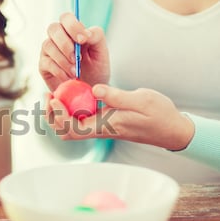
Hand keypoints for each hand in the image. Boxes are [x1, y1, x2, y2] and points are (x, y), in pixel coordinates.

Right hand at [39, 12, 109, 89]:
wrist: (89, 90)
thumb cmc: (95, 70)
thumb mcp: (101, 52)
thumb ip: (97, 37)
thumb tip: (85, 33)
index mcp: (72, 31)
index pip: (66, 18)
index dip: (73, 26)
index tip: (83, 40)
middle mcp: (58, 38)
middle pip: (53, 28)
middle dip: (65, 43)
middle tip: (77, 58)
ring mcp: (48, 52)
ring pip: (48, 45)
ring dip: (63, 59)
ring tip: (75, 72)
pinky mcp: (43, 66)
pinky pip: (47, 63)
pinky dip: (59, 71)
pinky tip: (69, 77)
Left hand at [45, 84, 194, 150]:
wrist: (170, 128)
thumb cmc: (159, 114)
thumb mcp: (141, 100)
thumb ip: (116, 96)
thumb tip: (94, 89)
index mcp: (105, 127)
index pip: (72, 128)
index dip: (58, 115)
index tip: (54, 97)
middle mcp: (98, 130)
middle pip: (64, 131)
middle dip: (51, 116)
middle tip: (48, 95)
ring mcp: (100, 127)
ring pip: (69, 127)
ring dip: (57, 113)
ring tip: (54, 94)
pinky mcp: (102, 121)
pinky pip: (79, 118)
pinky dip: (69, 108)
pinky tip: (70, 93)